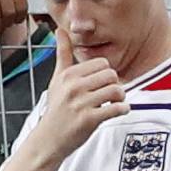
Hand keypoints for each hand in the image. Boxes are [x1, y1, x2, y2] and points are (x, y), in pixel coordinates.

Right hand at [28, 48, 129, 170]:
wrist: (48, 140)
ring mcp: (81, 103)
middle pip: (111, 74)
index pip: (101, 63)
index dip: (106, 74)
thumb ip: (62, 54)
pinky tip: (119, 111)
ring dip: (121, 97)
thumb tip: (59, 30)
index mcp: (68, 75)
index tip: (102, 84)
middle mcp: (73, 87)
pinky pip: (116, 108)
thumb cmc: (56, 110)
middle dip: (115, 84)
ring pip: (116, 89)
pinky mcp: (89, 120)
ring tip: (115, 102)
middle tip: (111, 95)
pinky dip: (123, 109)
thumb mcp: (56, 80)